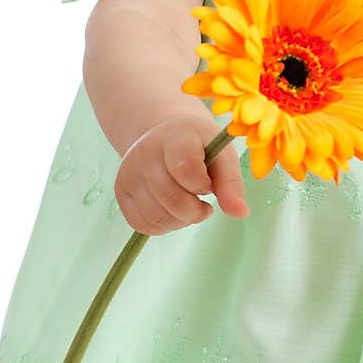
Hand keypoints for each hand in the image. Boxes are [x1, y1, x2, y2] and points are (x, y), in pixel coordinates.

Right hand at [114, 114, 248, 235]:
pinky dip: (161, 226)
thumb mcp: (221, 156)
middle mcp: (145, 152)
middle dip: (194, 211)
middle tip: (204, 206)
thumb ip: (231, 183)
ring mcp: (129, 172)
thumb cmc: (200, 148)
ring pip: (155, 215)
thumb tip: (240, 213)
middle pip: (170, 197)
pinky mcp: (121, 190)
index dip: (202, 186)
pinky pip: (140, 223)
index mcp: (175, 137)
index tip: (208, 185)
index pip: (185, 168)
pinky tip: (172, 212)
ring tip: (189, 208)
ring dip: (179, 221)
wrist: (166, 135)